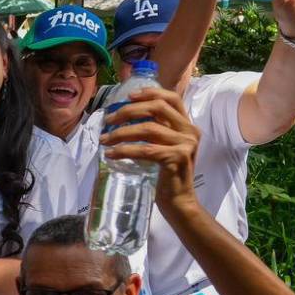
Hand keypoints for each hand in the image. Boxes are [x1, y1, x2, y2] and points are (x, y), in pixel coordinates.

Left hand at [100, 87, 200, 217]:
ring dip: (121, 132)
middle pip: (157, 108)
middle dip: (128, 111)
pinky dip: (124, 150)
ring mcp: (185, 144)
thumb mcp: (164, 147)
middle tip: (108, 120)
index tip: (128, 96)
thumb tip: (123, 118)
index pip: (172, 98)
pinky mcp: (177, 158)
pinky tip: (111, 154)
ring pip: (147, 128)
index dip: (150, 92)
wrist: (179, 202)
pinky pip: (145, 149)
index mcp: (188, 125)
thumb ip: (155, 131)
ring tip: (104, 140)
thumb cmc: (166, 175)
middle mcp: (190, 131)